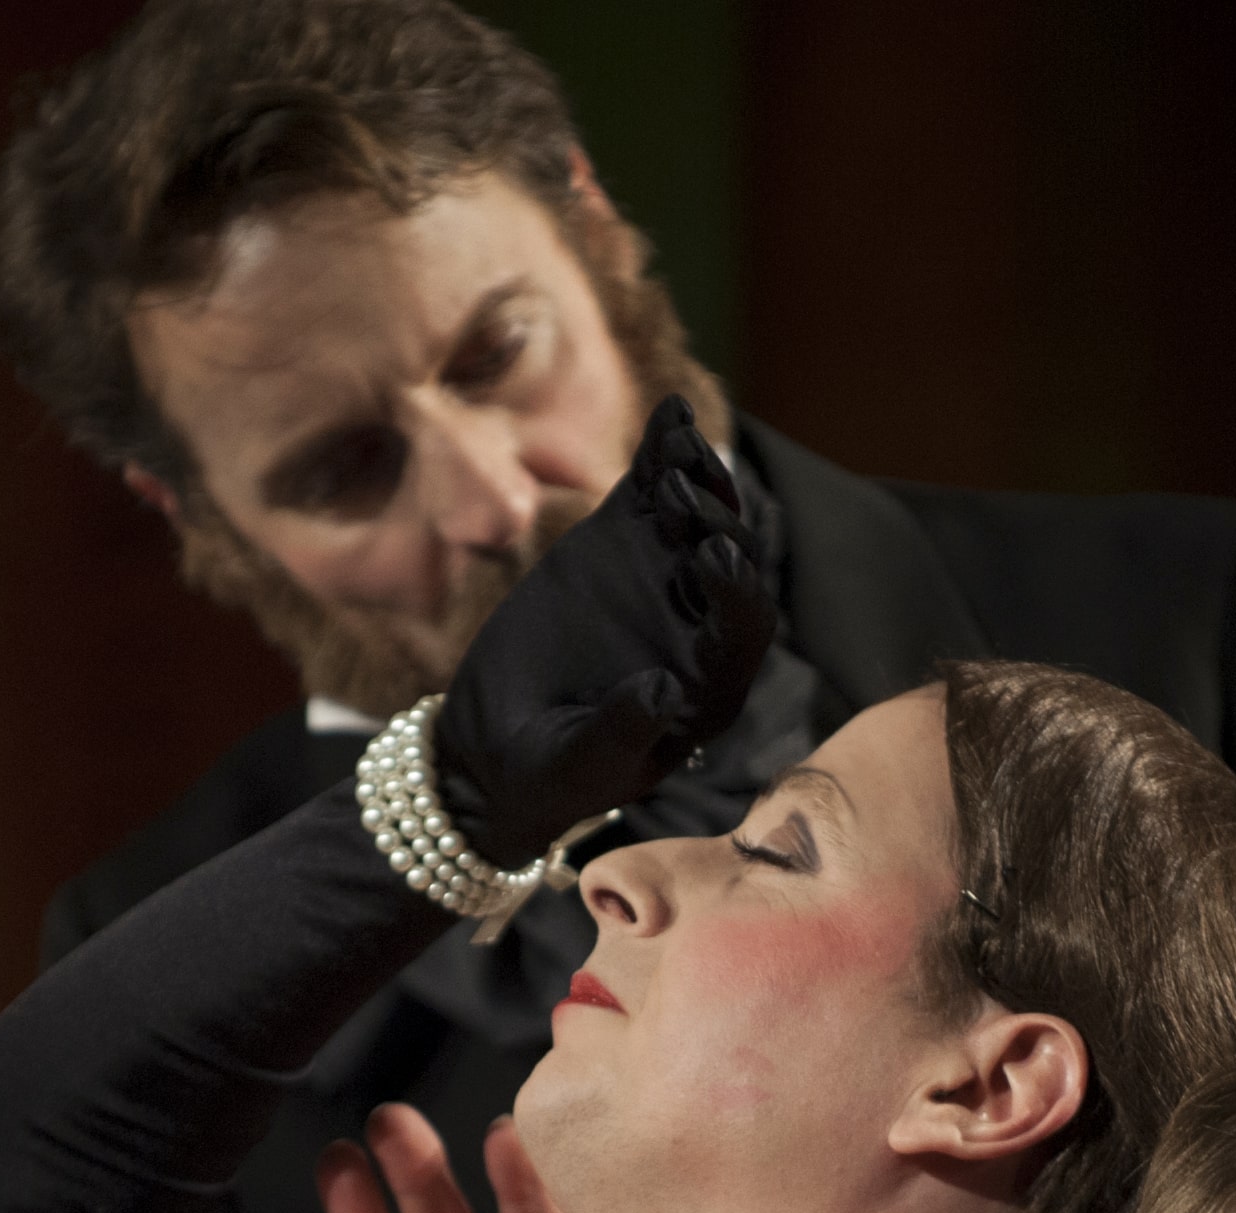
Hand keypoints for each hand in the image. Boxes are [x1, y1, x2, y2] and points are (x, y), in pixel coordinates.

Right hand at [437, 393, 774, 863]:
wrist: (495, 749)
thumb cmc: (543, 774)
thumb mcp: (574, 767)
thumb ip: (620, 735)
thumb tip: (663, 690)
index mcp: (706, 689)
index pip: (741, 632)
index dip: (734, 590)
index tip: (711, 554)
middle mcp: (698, 628)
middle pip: (730, 565)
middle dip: (714, 524)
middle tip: (681, 494)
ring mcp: (664, 582)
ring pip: (702, 519)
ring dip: (699, 479)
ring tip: (680, 442)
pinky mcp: (624, 549)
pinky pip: (655, 496)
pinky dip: (665, 456)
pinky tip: (670, 414)